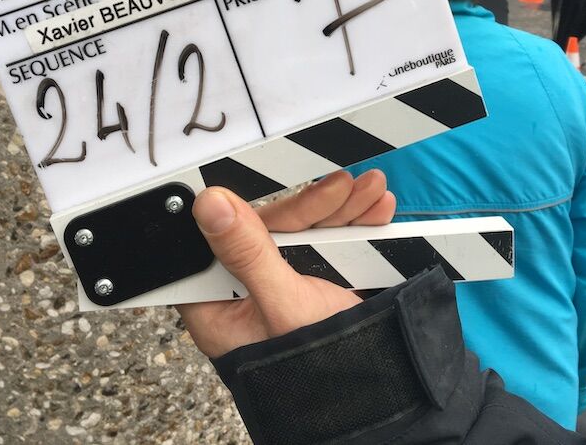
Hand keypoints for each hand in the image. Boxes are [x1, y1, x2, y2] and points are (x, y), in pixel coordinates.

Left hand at [177, 170, 394, 357]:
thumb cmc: (316, 373)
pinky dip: (353, 223)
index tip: (288, 192)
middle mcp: (244, 290)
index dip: (252, 209)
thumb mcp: (282, 305)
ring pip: (304, 230)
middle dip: (314, 205)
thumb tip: (209, 203)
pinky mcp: (312, 281)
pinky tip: (374, 208)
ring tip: (372, 192)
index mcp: (217, 301)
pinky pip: (327, 242)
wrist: (375, 399)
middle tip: (343, 187)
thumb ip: (248, 252)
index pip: (221, 237)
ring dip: (341, 207)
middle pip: (269, 227)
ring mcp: (280, 284)